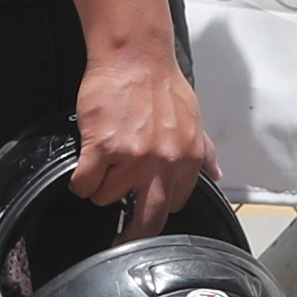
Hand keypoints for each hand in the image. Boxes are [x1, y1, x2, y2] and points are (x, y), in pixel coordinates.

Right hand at [69, 43, 216, 231]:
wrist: (134, 57)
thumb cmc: (161, 83)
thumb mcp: (194, 119)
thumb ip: (204, 151)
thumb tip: (216, 173)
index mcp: (187, 158)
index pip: (174, 204)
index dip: (156, 206)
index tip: (144, 206)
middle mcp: (163, 163)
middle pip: (146, 220)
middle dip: (130, 234)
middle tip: (118, 240)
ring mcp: (132, 157)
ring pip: (107, 198)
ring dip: (99, 188)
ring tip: (100, 166)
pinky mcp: (102, 148)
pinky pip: (84, 184)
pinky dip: (80, 181)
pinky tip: (83, 169)